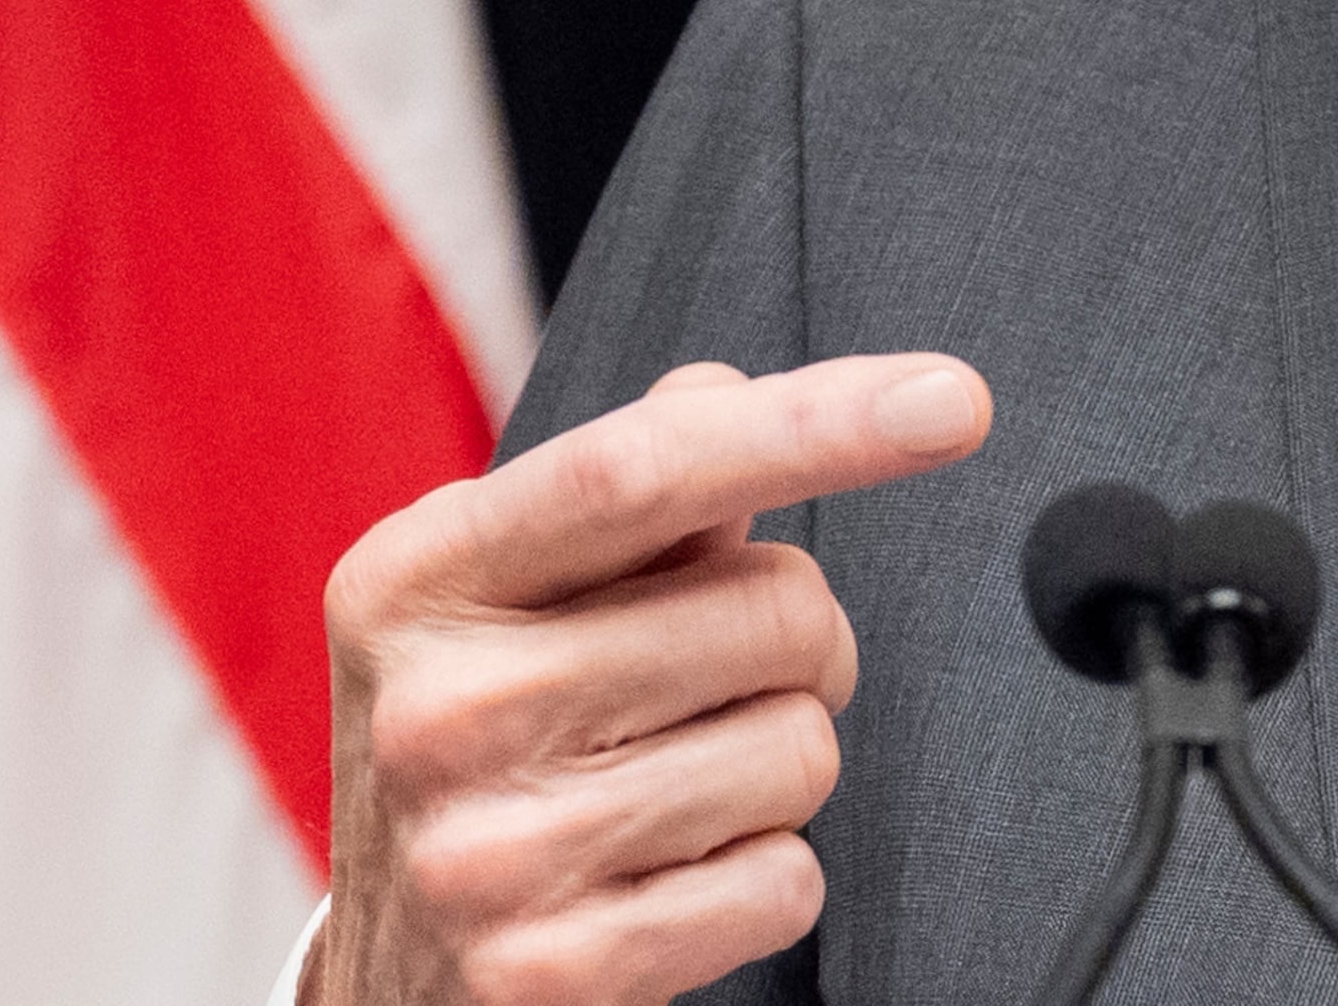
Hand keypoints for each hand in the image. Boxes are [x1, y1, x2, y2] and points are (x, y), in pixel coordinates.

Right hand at [303, 354, 992, 1005]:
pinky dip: (762, 879)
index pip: (643, 468)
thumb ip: (630, 489)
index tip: (950, 400)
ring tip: (672, 788)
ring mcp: (489, 851)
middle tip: (715, 684)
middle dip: (801, 643)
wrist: (387, 980)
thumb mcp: (506, 599)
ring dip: (778, 766)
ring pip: (802, 750)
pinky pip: (786, 884)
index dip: (816, 423)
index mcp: (420, 578)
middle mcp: (439, 708)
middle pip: (777, 611)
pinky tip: (666, 879)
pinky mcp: (552, 973)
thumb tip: (724, 390)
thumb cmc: (482, 748)